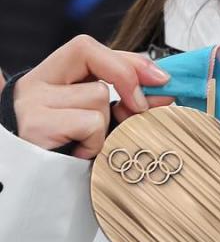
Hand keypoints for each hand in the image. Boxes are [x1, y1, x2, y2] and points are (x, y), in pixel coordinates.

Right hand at [13, 35, 171, 158]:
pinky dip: (94, 142)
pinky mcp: (37, 126)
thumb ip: (123, 99)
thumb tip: (163, 91)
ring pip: (97, 95)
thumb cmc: (68, 153)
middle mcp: (34, 85)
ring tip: (85, 143)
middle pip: (91, 55)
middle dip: (126, 77)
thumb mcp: (96, 118)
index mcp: (48, 77)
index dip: (127, 59)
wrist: (34, 191)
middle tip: (140, 106)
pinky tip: (79, 153)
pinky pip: (91, 122)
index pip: (88, 49)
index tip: (159, 78)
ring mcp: (33, 103)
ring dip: (104, 124)